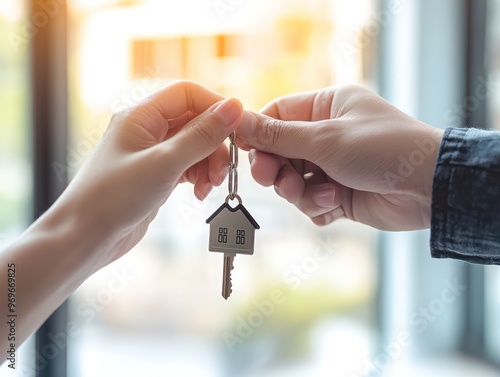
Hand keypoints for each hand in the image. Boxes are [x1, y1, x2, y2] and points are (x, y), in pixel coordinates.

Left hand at [57, 80, 242, 267]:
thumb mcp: (164, 163)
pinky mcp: (156, 175)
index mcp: (141, 115)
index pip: (187, 94)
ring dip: (209, 164)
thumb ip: (201, 135)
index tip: (237, 130)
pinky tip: (200, 194)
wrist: (86, 237)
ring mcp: (152, 153)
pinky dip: (199, 177)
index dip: (215, 107)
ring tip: (210, 187)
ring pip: (195, 146)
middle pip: (195, 122)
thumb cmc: (114, 197)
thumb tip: (234, 107)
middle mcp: (146, 129)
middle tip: (222, 171)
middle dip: (214, 145)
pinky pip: (188, 166)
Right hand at [236, 85, 443, 230]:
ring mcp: (333, 165)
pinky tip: (337, 203)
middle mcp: (328, 134)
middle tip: (273, 180)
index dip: (258, 134)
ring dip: (300, 192)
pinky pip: (311, 202)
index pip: (277, 115)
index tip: (245, 152)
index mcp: (326, 107)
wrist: (429, 189)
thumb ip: (277, 135)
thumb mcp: (324, 139)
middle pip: (280, 152)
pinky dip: (318, 206)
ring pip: (293, 182)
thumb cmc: (382, 149)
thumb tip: (238, 120)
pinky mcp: (340, 193)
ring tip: (321, 194)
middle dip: (277, 170)